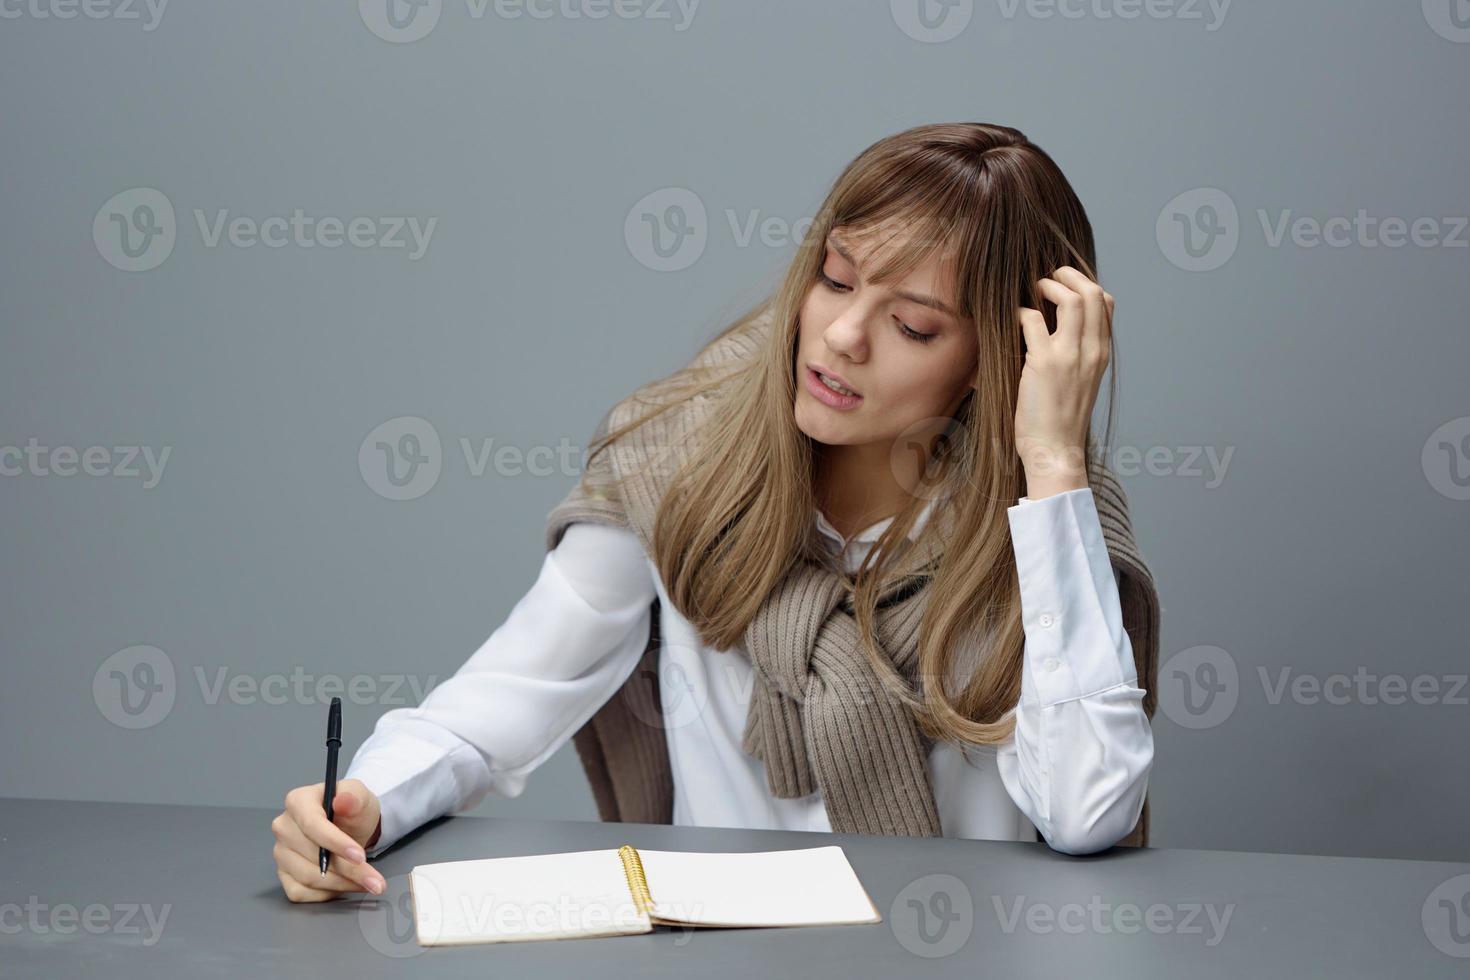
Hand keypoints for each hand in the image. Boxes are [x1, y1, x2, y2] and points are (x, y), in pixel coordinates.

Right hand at [271, 778, 384, 902]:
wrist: (351, 827)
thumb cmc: (352, 810)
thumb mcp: (361, 797)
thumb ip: (354, 798)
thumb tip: (344, 801)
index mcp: (298, 801)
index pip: (311, 824)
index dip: (335, 843)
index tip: (359, 856)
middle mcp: (284, 828)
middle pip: (313, 856)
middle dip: (349, 870)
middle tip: (376, 880)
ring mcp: (281, 853)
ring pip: (309, 878)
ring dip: (342, 884)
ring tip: (368, 883)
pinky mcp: (284, 874)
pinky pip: (301, 892)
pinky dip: (326, 894)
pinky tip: (345, 885)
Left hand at [1014, 267, 1113, 497]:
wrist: (1055, 451)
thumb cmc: (1062, 419)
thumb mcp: (1082, 381)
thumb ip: (1079, 353)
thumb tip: (1060, 326)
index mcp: (1102, 354)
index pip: (1107, 303)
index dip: (1086, 284)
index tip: (1065, 286)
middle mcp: (1091, 351)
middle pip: (1093, 292)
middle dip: (1069, 275)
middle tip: (1049, 278)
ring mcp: (1070, 356)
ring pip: (1072, 299)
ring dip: (1049, 286)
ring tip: (1034, 291)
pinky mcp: (1044, 364)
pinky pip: (1033, 320)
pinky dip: (1021, 312)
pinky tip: (1014, 319)